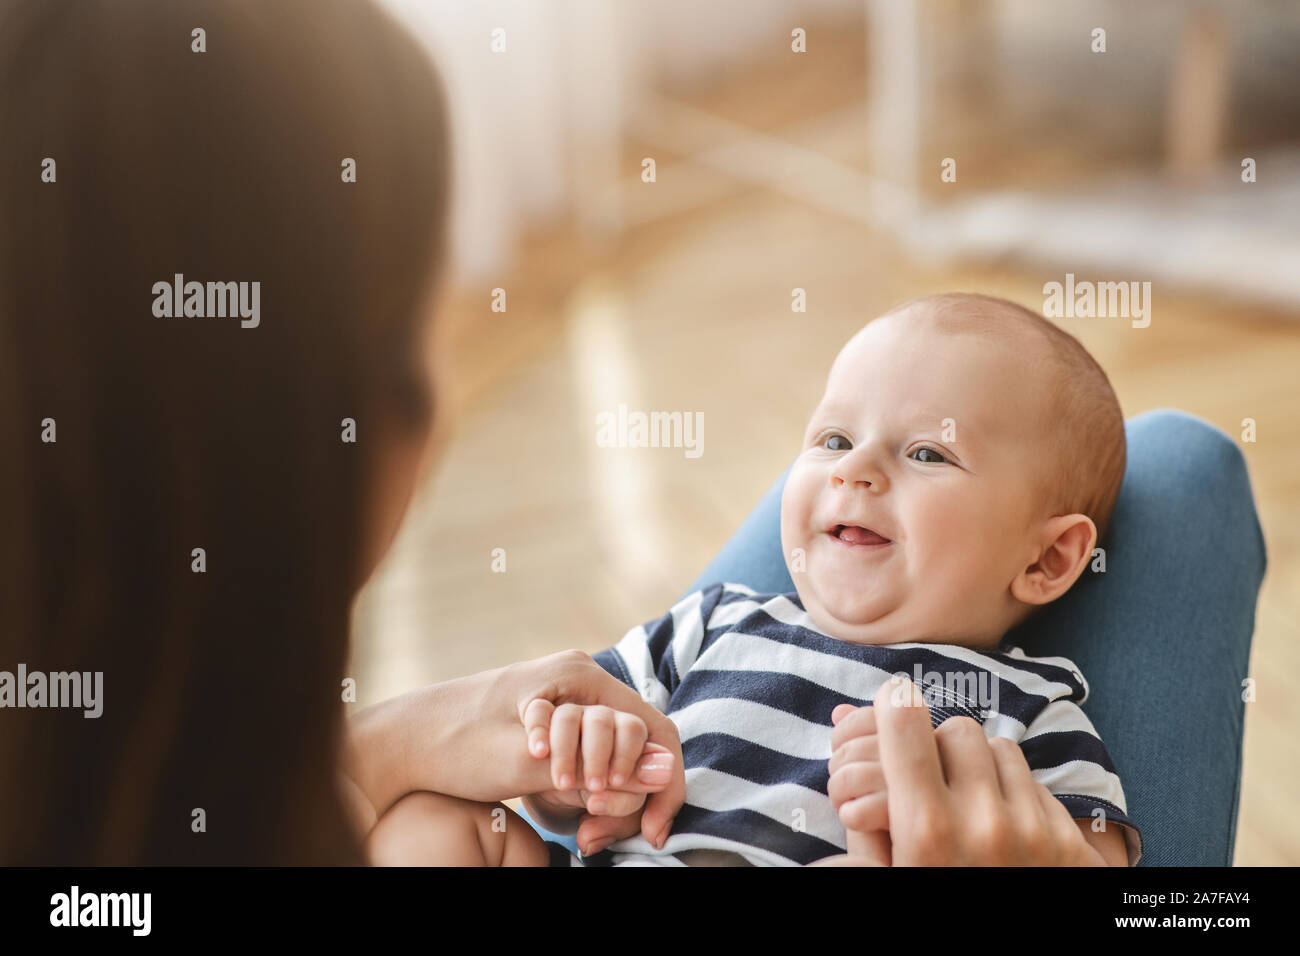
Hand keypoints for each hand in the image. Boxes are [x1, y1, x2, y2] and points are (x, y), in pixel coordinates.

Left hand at [345, 650, 685, 849]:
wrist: (396, 745)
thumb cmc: (455, 746)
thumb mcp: (531, 766)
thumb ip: (600, 769)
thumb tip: (664, 770)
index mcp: (580, 673)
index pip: (656, 730)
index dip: (664, 784)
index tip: (651, 831)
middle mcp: (578, 678)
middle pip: (638, 742)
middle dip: (628, 794)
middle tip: (595, 833)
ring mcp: (564, 697)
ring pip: (614, 753)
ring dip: (605, 795)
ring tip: (580, 829)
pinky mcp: (550, 721)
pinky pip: (590, 754)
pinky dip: (586, 786)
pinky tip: (569, 813)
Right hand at [522, 699, 675, 852]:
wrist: (558, 787)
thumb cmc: (597, 793)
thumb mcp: (615, 803)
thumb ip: (633, 805)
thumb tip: (656, 833)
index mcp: (623, 731)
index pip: (633, 730)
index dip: (627, 756)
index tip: (616, 783)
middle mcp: (596, 717)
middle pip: (602, 719)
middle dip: (598, 755)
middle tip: (594, 787)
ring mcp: (565, 715)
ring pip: (569, 715)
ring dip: (566, 751)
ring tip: (563, 784)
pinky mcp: (538, 717)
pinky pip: (537, 710)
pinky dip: (538, 729)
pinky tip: (539, 753)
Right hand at [817, 677, 1105, 866]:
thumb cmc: (932, 925)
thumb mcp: (885, 883)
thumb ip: (860, 823)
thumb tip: (838, 736)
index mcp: (926, 835)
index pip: (907, 727)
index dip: (893, 706)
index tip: (891, 701)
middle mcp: (984, 824)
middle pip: (957, 730)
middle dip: (938, 744)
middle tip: (927, 774)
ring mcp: (1034, 833)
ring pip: (1002, 750)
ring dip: (979, 765)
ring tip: (964, 802)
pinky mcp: (1070, 846)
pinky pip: (1036, 786)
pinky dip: (1014, 794)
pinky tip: (1000, 828)